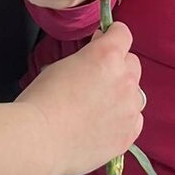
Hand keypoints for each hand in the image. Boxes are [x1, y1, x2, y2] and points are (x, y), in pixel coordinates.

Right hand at [15, 22, 143, 174]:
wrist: (39, 140)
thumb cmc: (41, 102)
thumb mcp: (61, 65)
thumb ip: (86, 58)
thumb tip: (93, 58)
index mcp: (106, 56)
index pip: (122, 34)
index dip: (112, 35)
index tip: (104, 41)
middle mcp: (124, 79)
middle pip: (132, 63)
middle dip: (117, 66)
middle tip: (97, 78)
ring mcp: (129, 108)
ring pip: (135, 93)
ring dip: (122, 94)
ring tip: (98, 106)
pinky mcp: (128, 133)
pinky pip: (134, 120)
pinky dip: (123, 119)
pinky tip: (103, 125)